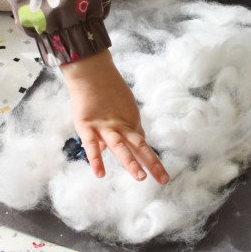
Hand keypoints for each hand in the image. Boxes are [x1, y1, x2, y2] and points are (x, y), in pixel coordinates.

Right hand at [61, 50, 169, 184]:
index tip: (160, 174)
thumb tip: (106, 145)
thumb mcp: (117, 109)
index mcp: (128, 123)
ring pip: (120, 146)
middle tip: (164, 180)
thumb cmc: (105, 88)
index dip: (150, 159)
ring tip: (140, 177)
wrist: (92, 71)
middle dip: (151, 163)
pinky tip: (100, 173)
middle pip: (138, 147)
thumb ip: (115, 127)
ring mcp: (104, 127)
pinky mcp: (87, 125)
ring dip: (130, 161)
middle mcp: (120, 126)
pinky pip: (91, 145)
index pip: (141, 144)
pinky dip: (96, 159)